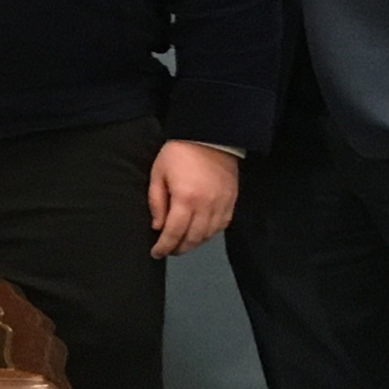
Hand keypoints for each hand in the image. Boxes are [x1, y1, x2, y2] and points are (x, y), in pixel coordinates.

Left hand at [147, 140, 239, 257]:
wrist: (209, 136)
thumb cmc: (180, 152)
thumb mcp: (158, 174)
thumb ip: (157, 202)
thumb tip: (158, 226)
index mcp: (185, 199)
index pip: (174, 233)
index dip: (164, 247)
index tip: (156, 252)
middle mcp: (205, 205)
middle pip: (192, 238)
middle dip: (178, 248)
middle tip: (169, 250)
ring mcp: (221, 204)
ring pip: (208, 235)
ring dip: (194, 243)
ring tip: (183, 244)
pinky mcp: (231, 200)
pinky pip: (222, 225)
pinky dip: (210, 234)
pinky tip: (201, 233)